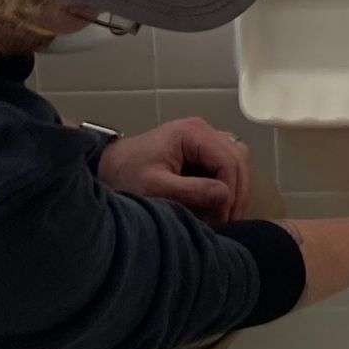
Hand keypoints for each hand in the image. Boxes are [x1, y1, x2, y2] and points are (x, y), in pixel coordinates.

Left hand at [97, 117, 250, 222]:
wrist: (110, 167)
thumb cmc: (127, 175)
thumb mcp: (157, 187)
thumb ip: (192, 191)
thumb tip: (225, 196)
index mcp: (192, 132)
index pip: (228, 160)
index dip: (231, 191)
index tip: (221, 219)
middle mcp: (202, 128)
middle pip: (238, 157)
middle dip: (237, 191)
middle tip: (227, 220)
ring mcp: (203, 136)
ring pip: (237, 158)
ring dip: (236, 185)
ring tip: (225, 212)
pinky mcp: (201, 147)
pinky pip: (227, 160)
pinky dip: (229, 180)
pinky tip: (219, 200)